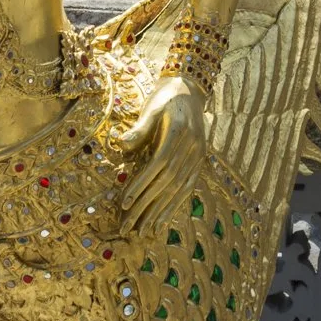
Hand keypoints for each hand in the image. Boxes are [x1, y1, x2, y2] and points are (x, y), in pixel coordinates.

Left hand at [118, 75, 206, 236]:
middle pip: (167, 182)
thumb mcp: (151, 108)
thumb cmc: (165, 98)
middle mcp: (192, 147)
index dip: (141, 184)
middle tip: (129, 226)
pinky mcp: (199, 161)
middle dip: (147, 205)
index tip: (124, 202)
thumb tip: (121, 144)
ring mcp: (198, 156)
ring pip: (178, 189)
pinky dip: (174, 205)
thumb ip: (139, 129)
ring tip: (145, 231)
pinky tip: (163, 220)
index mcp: (179, 132)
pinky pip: (187, 188)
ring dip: (160, 212)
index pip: (157, 165)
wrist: (190, 89)